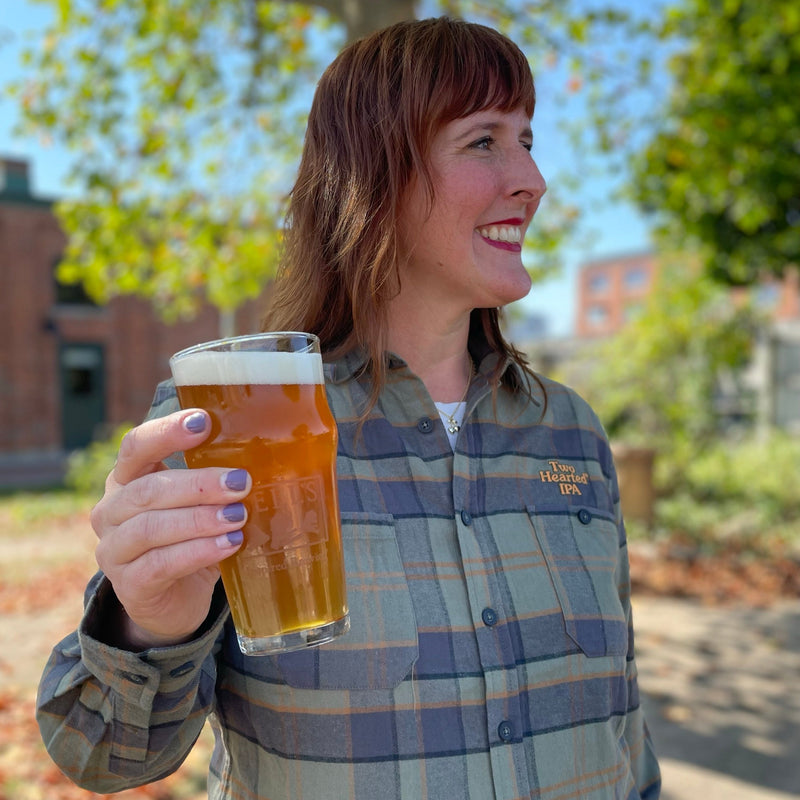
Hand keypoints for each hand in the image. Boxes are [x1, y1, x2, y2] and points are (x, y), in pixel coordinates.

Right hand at [92, 409, 249, 648]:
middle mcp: (111, 511)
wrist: (176, 601)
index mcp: (127, 479)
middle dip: (199, 484)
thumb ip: (218, 480)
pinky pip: (161, 565)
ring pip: (151, 528)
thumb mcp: (201, 504)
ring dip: (200, 519)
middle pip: (148, 489)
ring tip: (238, 516)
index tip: (204, 421)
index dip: (167, 432)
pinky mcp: (129, 585)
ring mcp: (114, 550)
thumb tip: (269, 453)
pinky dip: (198, 552)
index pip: (136, 446)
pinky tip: (229, 545)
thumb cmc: (192, 539)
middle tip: (241, 482)